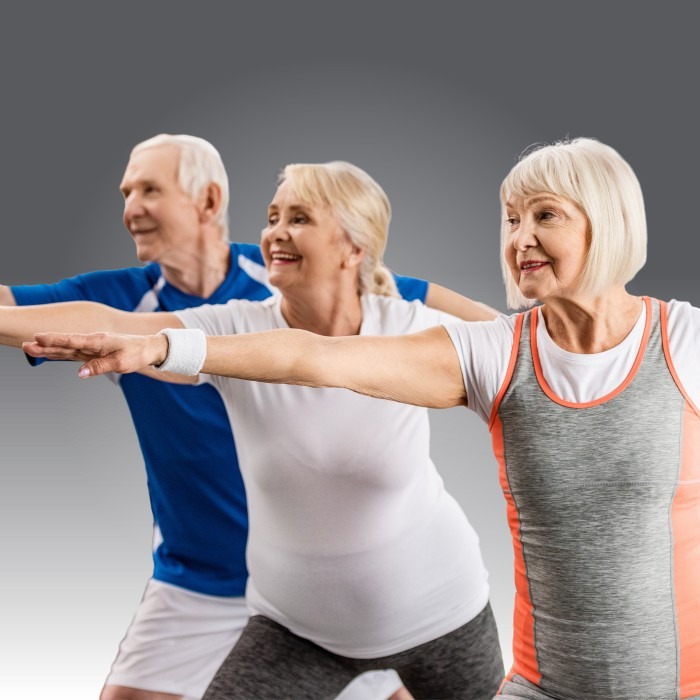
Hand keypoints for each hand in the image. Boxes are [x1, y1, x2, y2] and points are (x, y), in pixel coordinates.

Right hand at [22, 331, 167, 377]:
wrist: (149, 348)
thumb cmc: (137, 354)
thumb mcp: (121, 363)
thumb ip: (100, 366)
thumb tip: (80, 372)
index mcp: (99, 341)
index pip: (73, 340)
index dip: (55, 340)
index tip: (38, 337)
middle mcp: (93, 342)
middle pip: (65, 344)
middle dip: (45, 345)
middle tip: (25, 345)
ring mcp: (92, 347)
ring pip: (67, 349)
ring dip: (49, 349)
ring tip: (30, 348)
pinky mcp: (94, 353)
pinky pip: (74, 353)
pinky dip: (61, 353)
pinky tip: (49, 353)